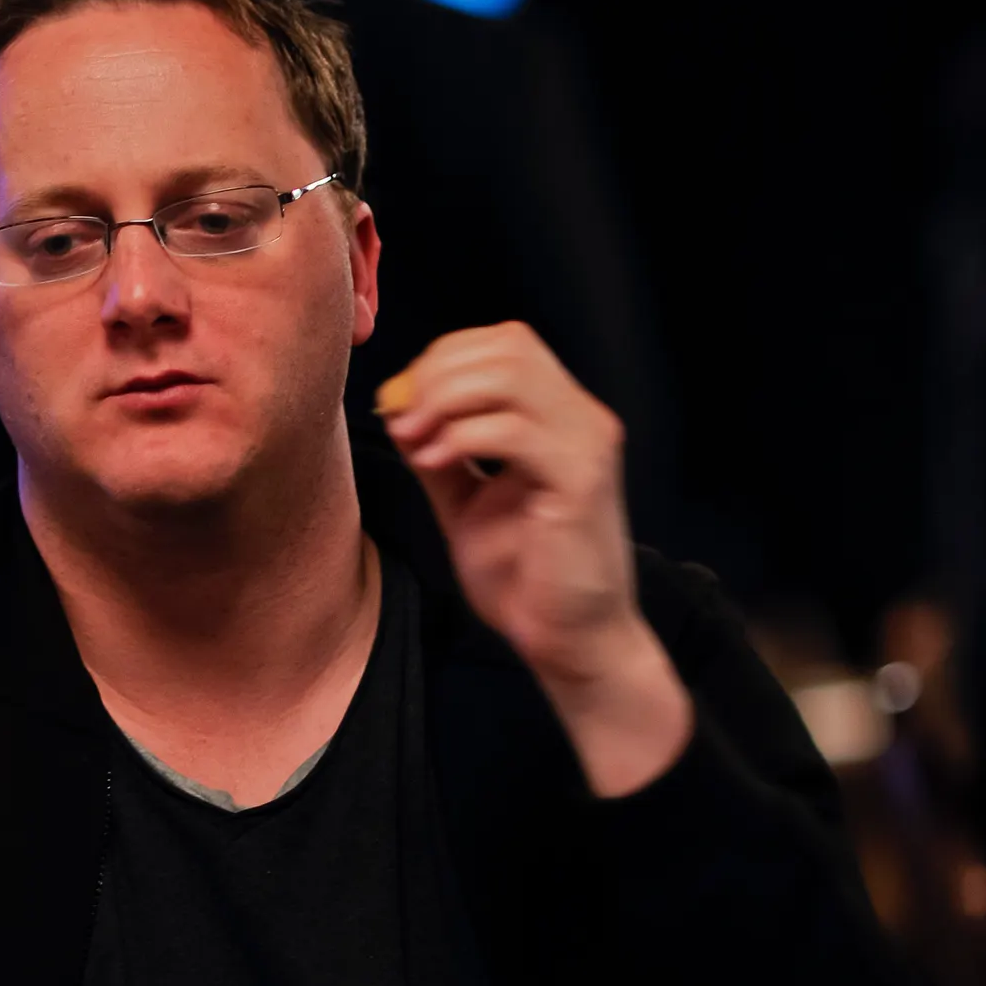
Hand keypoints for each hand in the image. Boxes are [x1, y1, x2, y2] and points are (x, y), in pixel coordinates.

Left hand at [378, 322, 691, 794]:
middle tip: (400, 418)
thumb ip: (440, 452)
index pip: (504, 345)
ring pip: (512, 374)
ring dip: (446, 398)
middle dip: (438, 373)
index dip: (443, 360)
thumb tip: (397, 407)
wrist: (571, 640)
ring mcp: (588, 445)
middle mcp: (582, 419)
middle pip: (508, 346)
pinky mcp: (582, 480)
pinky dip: (463, 437)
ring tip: (413, 439)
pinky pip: (516, 430)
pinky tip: (434, 463)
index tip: (399, 404)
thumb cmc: (526, 579)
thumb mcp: (466, 502)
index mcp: (561, 416)